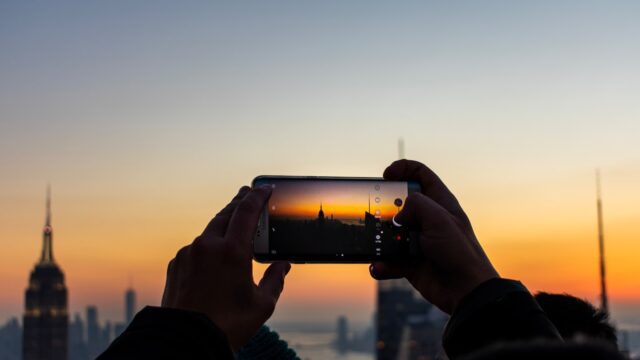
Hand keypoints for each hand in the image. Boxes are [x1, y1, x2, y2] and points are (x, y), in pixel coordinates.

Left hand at [161, 186, 290, 351]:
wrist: (186, 341)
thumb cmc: (227, 325)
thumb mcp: (262, 304)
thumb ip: (275, 280)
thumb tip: (283, 266)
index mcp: (232, 251)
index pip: (246, 212)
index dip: (257, 196)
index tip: (265, 188)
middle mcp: (208, 246)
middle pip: (226, 214)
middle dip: (239, 202)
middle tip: (247, 194)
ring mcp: (188, 254)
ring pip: (209, 230)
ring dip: (222, 224)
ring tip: (232, 224)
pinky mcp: (175, 264)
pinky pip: (195, 248)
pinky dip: (207, 245)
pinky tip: (213, 254)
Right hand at [370, 160, 498, 313]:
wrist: (465, 291)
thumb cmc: (459, 252)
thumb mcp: (439, 218)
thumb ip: (416, 205)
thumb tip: (398, 216)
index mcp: (440, 203)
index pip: (421, 175)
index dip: (403, 169)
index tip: (386, 175)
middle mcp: (428, 220)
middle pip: (400, 203)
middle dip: (384, 206)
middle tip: (374, 210)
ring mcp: (418, 241)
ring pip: (390, 232)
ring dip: (379, 238)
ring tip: (373, 241)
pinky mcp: (410, 262)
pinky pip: (389, 259)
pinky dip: (382, 263)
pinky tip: (379, 266)